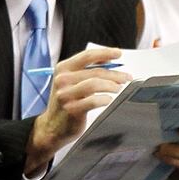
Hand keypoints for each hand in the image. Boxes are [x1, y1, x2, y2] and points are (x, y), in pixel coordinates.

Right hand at [25, 47, 130, 173]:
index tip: (118, 53)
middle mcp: (62, 79)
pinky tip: (108, 100)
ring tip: (119, 88)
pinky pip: (93, 101)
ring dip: (111, 85)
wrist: (52, 126)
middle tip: (127, 77)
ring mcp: (65, 95)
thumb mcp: (70, 81)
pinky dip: (104, 99)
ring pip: (95, 84)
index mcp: (63, 68)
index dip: (105, 53)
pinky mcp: (71, 109)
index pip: (87, 55)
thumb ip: (86, 69)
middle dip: (115, 74)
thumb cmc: (66, 101)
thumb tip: (108, 59)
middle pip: (95, 71)